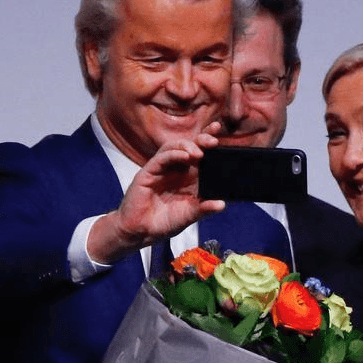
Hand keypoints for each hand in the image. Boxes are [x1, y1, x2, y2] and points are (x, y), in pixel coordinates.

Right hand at [88, 123, 224, 262]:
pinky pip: (161, 158)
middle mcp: (177, 169)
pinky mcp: (148, 172)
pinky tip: (185, 157)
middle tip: (213, 141)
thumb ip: (204, 209)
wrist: (141, 232)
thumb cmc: (165, 221)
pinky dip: (173, 155)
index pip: (201, 152)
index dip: (209, 140)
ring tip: (199, 154)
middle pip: (190, 145)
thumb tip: (221, 204)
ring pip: (174, 147)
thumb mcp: (189, 216)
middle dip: (202, 138)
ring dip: (188, 146)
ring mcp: (162, 169)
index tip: (220, 130)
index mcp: (189, 175)